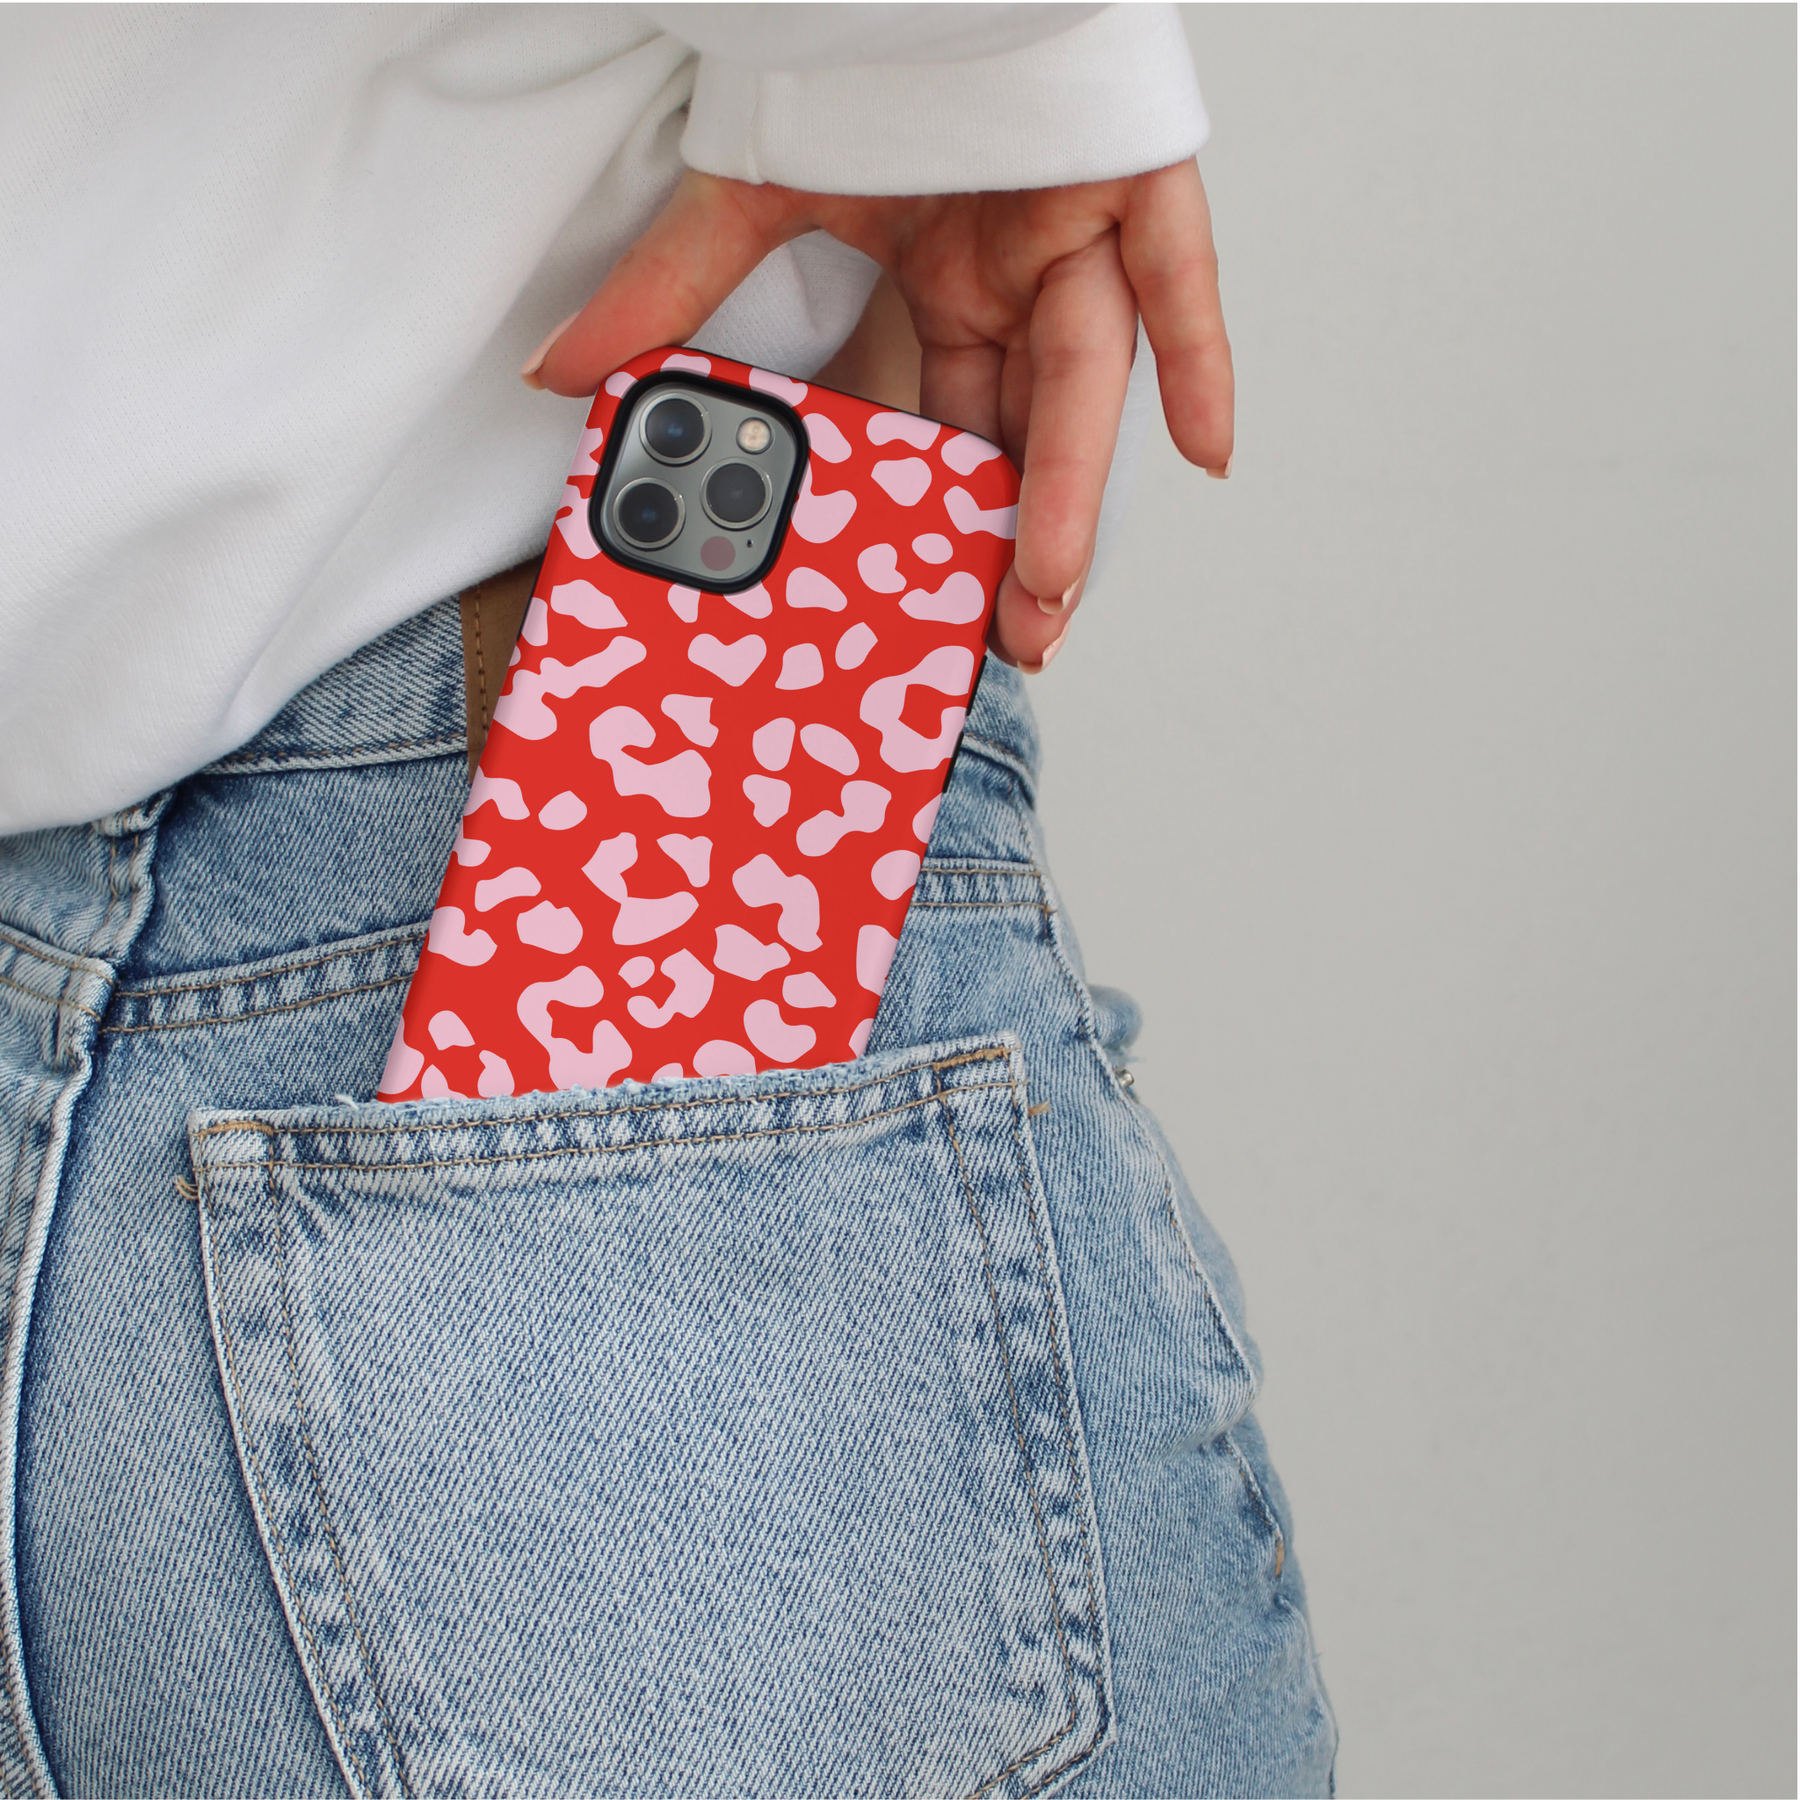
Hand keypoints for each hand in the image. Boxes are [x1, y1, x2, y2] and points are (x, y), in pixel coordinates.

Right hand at [526, 162, 1231, 670]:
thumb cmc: (865, 56)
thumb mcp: (752, 191)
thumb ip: (670, 289)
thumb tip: (564, 371)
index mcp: (952, 285)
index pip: (952, 424)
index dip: (942, 512)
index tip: (925, 600)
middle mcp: (1022, 278)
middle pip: (1026, 431)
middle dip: (1014, 540)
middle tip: (998, 639)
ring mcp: (1081, 235)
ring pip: (1087, 384)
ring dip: (1075, 493)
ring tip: (1046, 595)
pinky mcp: (1135, 180)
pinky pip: (1177, 283)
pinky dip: (1195, 362)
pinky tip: (1206, 451)